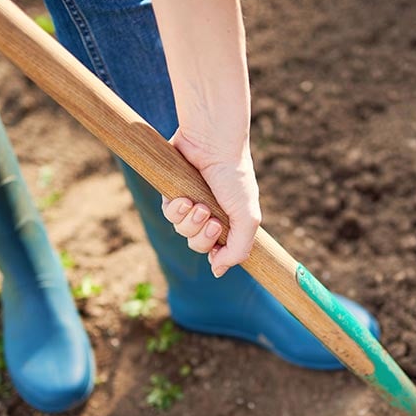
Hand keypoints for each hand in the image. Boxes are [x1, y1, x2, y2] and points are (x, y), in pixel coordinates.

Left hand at [161, 126, 260, 277]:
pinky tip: (183, 199)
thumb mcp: (247, 217)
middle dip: (202, 237)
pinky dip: (175, 210)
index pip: (219, 251)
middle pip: (198, 245)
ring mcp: (191, 203)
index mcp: (230, 220)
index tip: (218, 250)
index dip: (216, 255)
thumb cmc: (234, 177)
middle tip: (212, 221)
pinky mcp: (173, 192)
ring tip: (198, 205)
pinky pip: (169, 214)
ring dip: (189, 222)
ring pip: (182, 231)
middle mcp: (211, 214)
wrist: (213, 143)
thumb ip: (239, 249)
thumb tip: (218, 272)